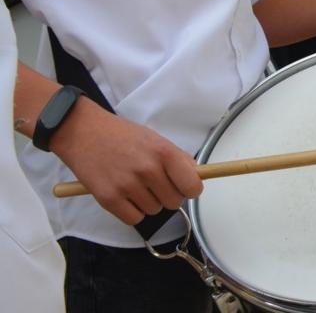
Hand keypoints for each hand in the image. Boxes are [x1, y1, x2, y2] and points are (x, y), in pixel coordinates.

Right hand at [51, 100, 201, 226]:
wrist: (84, 132)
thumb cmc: (122, 135)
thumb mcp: (155, 139)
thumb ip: (177, 159)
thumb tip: (195, 177)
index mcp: (164, 152)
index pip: (192, 186)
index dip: (191, 189)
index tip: (185, 187)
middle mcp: (148, 170)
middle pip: (174, 202)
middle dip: (168, 195)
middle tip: (156, 184)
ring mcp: (128, 186)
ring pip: (154, 211)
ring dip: (149, 202)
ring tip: (136, 185)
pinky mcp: (108, 199)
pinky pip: (134, 219)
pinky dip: (132, 212)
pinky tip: (126, 196)